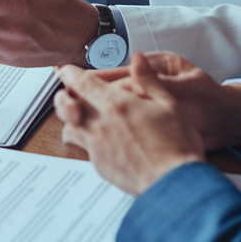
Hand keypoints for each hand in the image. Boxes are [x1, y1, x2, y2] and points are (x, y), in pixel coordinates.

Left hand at [54, 53, 240, 194]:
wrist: (175, 183)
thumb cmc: (177, 144)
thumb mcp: (169, 103)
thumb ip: (149, 79)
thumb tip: (138, 58)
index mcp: (116, 104)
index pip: (81, 83)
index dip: (69, 73)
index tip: (64, 69)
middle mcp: (100, 124)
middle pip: (66, 106)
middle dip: (63, 97)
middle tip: (68, 94)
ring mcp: (97, 147)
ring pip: (70, 128)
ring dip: (72, 120)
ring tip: (81, 117)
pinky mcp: (100, 165)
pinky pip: (84, 148)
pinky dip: (88, 141)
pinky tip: (103, 140)